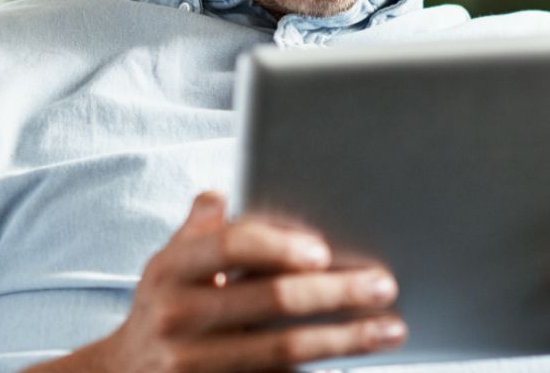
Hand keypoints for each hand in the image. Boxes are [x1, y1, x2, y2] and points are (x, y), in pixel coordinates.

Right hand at [36, 192, 404, 372]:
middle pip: (269, 300)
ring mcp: (193, 363)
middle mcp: (177, 317)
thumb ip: (199, 232)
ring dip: (345, 339)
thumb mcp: (165, 266)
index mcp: (168, 271)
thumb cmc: (159, 311)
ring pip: (283, 351)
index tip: (322, 250)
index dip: (277, 246)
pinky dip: (319, 370)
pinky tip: (353, 361)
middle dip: (334, 292)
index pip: (227, 247)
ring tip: (389, 328)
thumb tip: (219, 195)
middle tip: (381, 285)